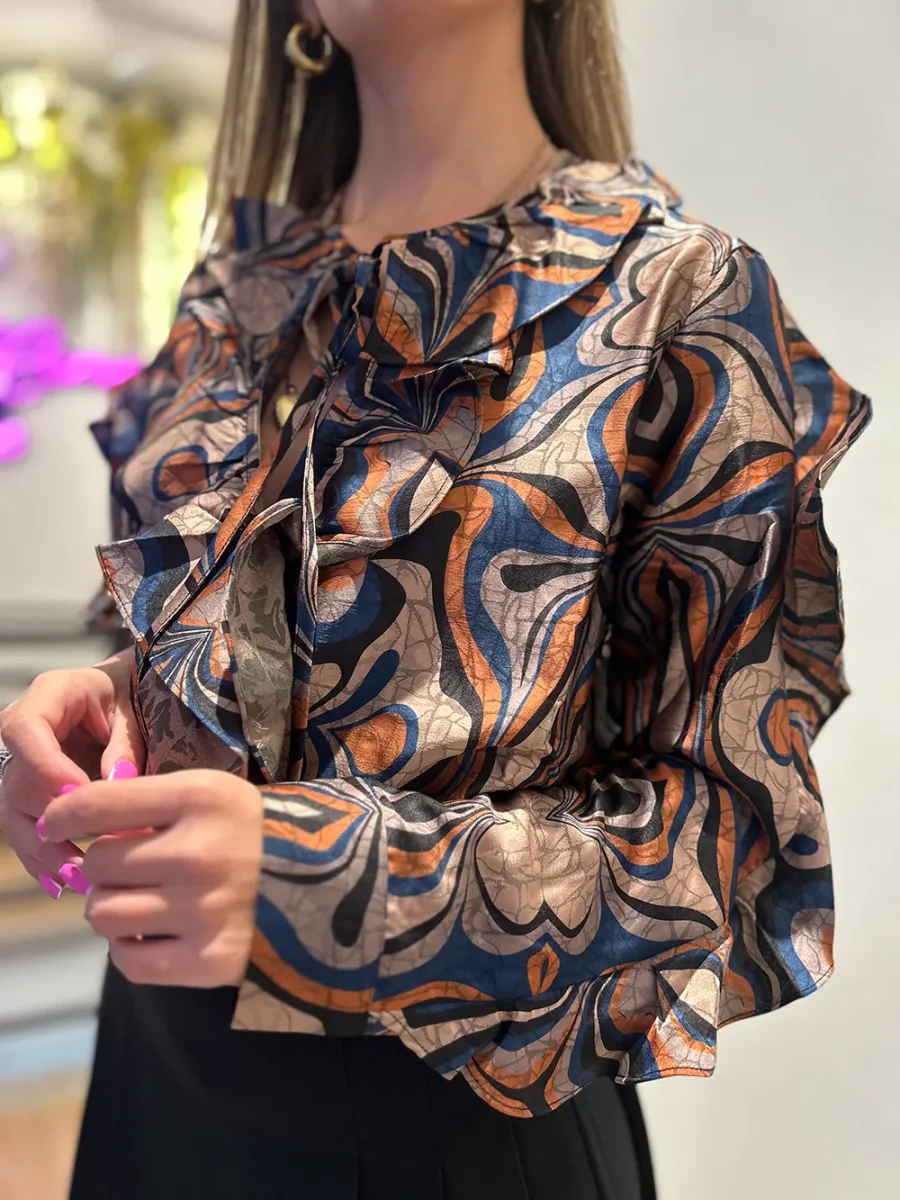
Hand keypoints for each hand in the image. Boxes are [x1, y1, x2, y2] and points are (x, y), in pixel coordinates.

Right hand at [0, 651, 143, 898]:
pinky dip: (43, 859)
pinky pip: (24, 830)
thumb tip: (117, 783)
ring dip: (45, 850)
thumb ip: (125, 743)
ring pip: (14, 814)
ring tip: (79, 879)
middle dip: (51, 819)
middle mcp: (24, 732)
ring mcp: (22, 766)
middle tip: (88, 849)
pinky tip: (62, 884)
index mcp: (49, 695)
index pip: (24, 729)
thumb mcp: (136, 711)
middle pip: (17, 780)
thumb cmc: (134, 697)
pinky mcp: (28, 795)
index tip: (78, 795)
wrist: (125, 698)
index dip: (45, 766)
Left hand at [40, 770, 263, 988]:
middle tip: (132, 868)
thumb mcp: (212, 795)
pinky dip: (130, 948)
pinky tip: (153, 932)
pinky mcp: (208, 960)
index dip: (62, 815)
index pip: (98, 804)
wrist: (331, 882)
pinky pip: (128, 961)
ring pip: (103, 914)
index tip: (55, 823)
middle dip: (104, 866)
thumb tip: (76, 828)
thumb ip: (148, 804)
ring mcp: (202, 911)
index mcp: (201, 797)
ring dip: (112, 908)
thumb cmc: (255, 832)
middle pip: (97, 863)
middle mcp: (198, 853)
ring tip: (143, 901)